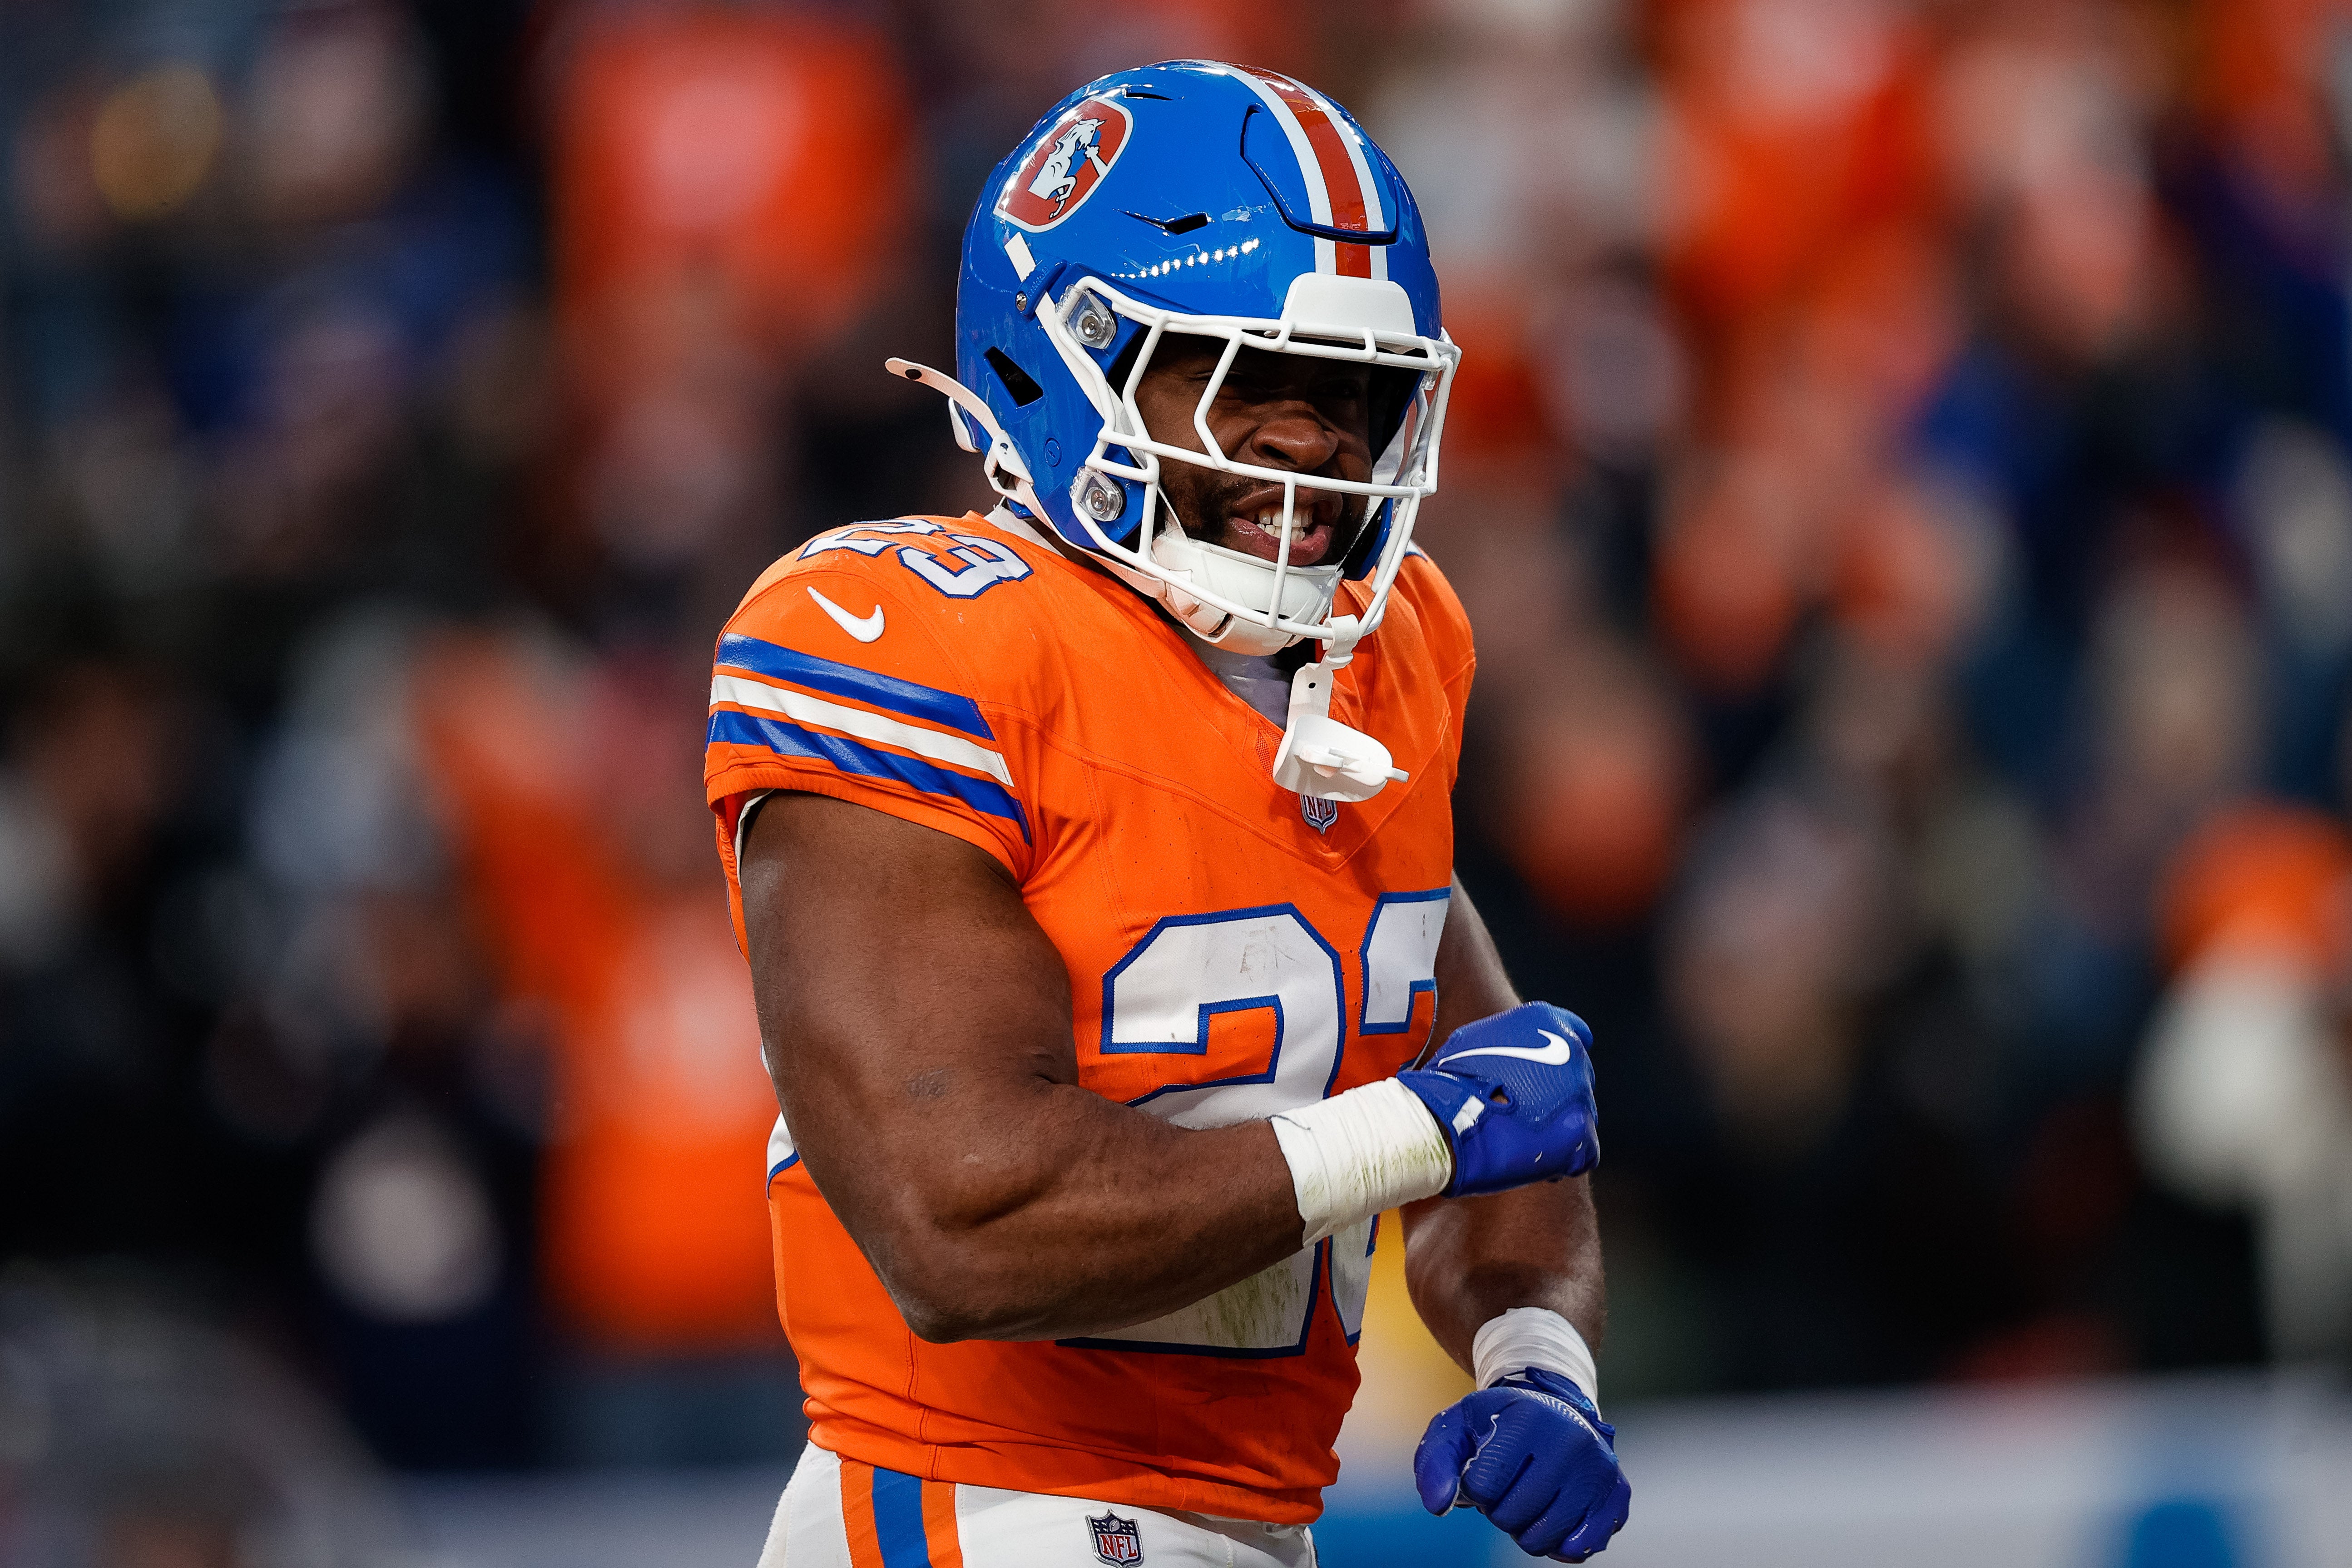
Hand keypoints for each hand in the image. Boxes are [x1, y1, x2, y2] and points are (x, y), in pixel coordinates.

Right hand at [1395, 1003, 1598, 1195]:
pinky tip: (1535, 1159)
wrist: (1446, 1117)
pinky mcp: (1581, 1129)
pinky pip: (1584, 1149)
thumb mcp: (1476, 1042)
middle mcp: (1570, 1049)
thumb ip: (1508, 1044)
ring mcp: (1579, 1089)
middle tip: (1524, 1112)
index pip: (1575, 1034)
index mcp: (1546, 1021)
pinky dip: (1565, 1158)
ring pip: (1581, 1114)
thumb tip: (1511, 1059)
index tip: (1547, 1073)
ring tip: (1523, 1138)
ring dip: (1559, 1126)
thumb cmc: (1452, 1080)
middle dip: (1557, 1095)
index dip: (1561, 1057)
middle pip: (1578, 1078)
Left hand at [1414, 1367, 1630, 1561]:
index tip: (1486, 1465)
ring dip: (1525, 1527)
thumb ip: (1435, 1463)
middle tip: (1510, 1482)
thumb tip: (1439, 1504)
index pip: (1481, 1485)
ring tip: (1530, 1494)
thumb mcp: (1457, 1429)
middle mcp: (1572, 1440)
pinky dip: (1557, 1541)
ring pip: (1541, 1540)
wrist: (1555, 1413)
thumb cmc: (1498, 1426)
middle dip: (1498, 1507)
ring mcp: (1599, 1470)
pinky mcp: (1617, 1497)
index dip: (1473, 1485)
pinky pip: (1576, 1549)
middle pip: (1510, 1517)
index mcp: (1529, 1417)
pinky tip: (1554, 1511)